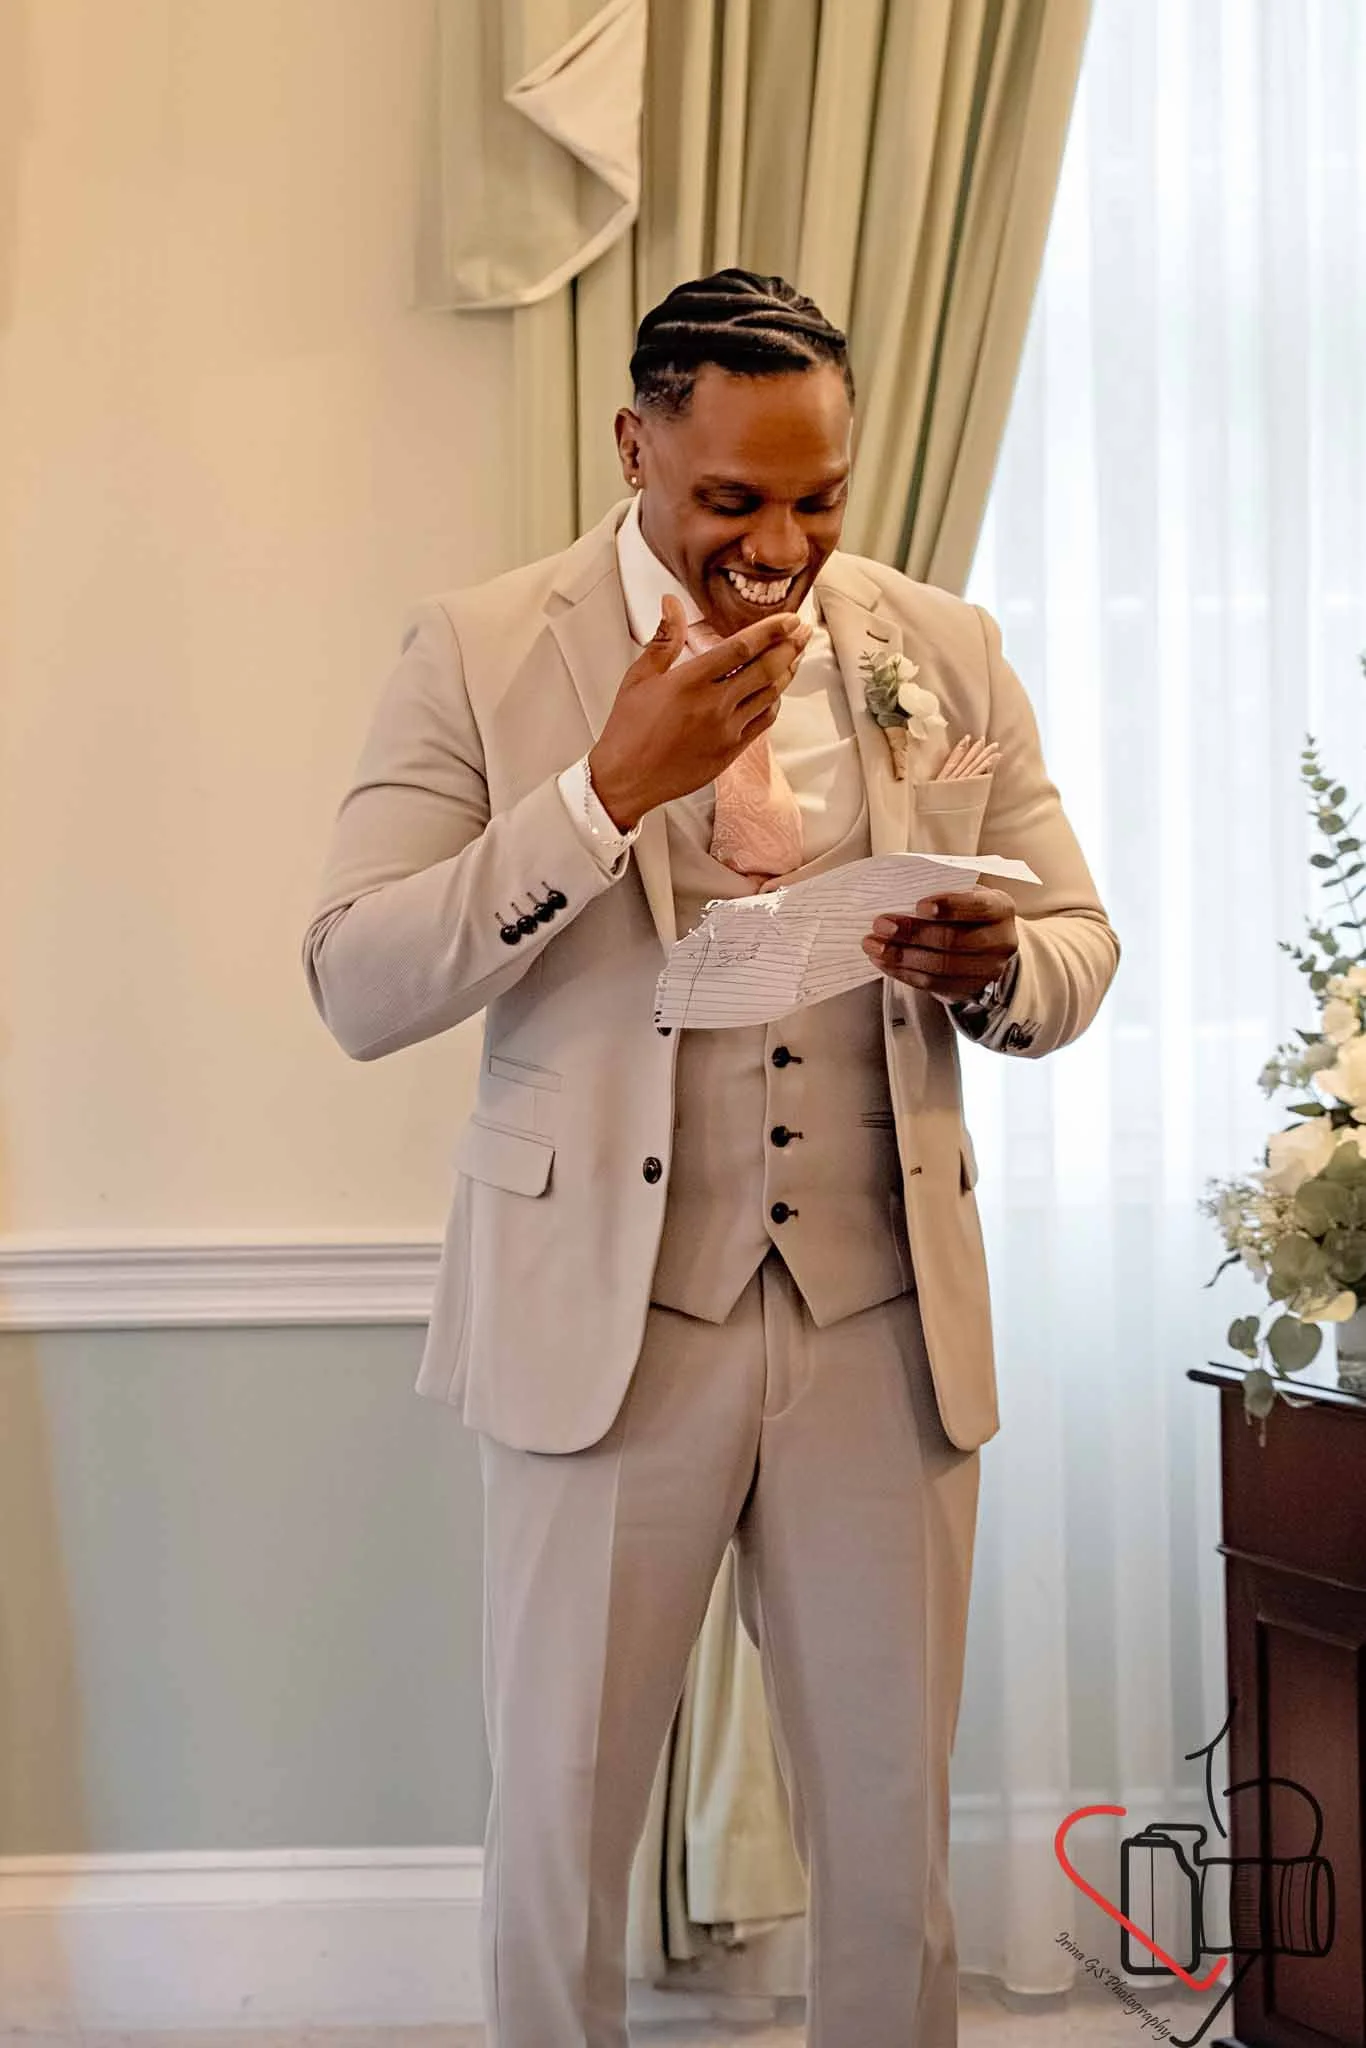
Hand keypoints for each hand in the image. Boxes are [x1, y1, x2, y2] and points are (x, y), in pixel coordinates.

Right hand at [587, 594, 811, 830]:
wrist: (626, 779)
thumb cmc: (628, 730)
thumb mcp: (639, 677)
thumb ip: (663, 639)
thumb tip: (671, 605)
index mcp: (690, 681)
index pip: (742, 647)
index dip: (772, 630)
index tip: (790, 619)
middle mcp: (713, 705)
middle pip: (766, 668)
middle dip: (791, 646)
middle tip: (804, 631)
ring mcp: (726, 730)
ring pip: (770, 694)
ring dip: (787, 671)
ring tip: (796, 655)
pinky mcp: (731, 751)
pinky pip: (764, 721)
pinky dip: (774, 701)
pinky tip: (775, 690)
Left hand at [861, 887, 1018, 1001]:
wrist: (985, 944)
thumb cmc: (966, 911)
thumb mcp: (963, 893)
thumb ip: (941, 892)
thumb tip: (899, 894)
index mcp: (1001, 908)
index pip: (977, 907)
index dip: (948, 907)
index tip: (918, 906)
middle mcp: (1001, 941)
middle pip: (954, 940)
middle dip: (913, 933)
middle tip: (881, 925)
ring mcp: (987, 970)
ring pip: (940, 967)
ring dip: (901, 956)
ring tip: (874, 945)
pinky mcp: (967, 990)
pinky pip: (931, 984)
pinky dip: (902, 972)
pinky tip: (882, 961)